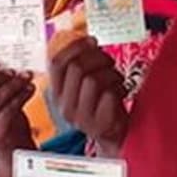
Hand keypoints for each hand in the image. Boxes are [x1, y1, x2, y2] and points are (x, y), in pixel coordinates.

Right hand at [50, 38, 128, 156]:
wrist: (113, 135)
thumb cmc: (101, 105)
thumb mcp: (85, 85)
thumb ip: (82, 65)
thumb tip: (87, 40)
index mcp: (57, 94)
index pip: (56, 63)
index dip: (74, 46)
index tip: (91, 41)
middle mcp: (65, 106)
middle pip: (76, 68)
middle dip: (97, 58)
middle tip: (109, 62)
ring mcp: (81, 117)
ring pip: (92, 79)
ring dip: (110, 74)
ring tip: (116, 80)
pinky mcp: (99, 123)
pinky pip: (109, 95)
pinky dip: (119, 89)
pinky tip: (120, 93)